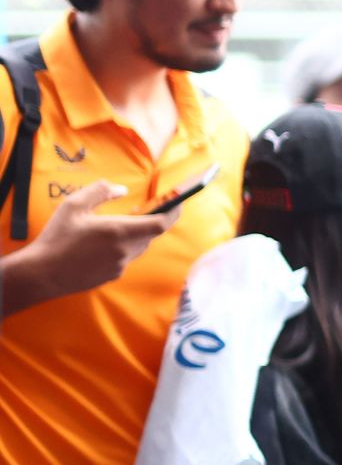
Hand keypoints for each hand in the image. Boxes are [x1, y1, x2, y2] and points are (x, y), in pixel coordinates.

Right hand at [2, 181, 179, 312]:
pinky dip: (122, 247)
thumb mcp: (73, 206)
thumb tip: (121, 189)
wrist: (43, 273)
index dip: (172, 213)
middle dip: (148, 221)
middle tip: (137, 210)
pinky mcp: (113, 275)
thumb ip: (99, 192)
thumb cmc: (57, 237)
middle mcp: (125, 250)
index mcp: (118, 231)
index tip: (176, 203)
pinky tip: (101, 243)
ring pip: (139, 247)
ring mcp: (120, 265)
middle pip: (150, 234)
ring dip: (135, 234)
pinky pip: (126, 258)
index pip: (160, 224)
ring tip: (116, 225)